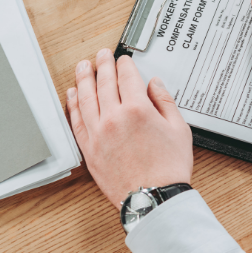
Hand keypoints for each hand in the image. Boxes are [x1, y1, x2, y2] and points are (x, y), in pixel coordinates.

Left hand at [65, 48, 193, 208]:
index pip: (127, 77)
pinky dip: (73, 104)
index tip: (123, 59)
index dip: (124, 64)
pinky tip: (73, 94)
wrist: (153, 197)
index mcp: (138, 110)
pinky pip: (76, 120)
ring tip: (83, 66)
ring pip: (86, 98)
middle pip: (104, 83)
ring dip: (84, 78)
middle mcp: (114, 118)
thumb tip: (155, 85)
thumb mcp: (179, 129)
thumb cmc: (168, 168)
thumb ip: (165, 102)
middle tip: (101, 55)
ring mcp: (98, 133)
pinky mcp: (89, 148)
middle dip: (103, 65)